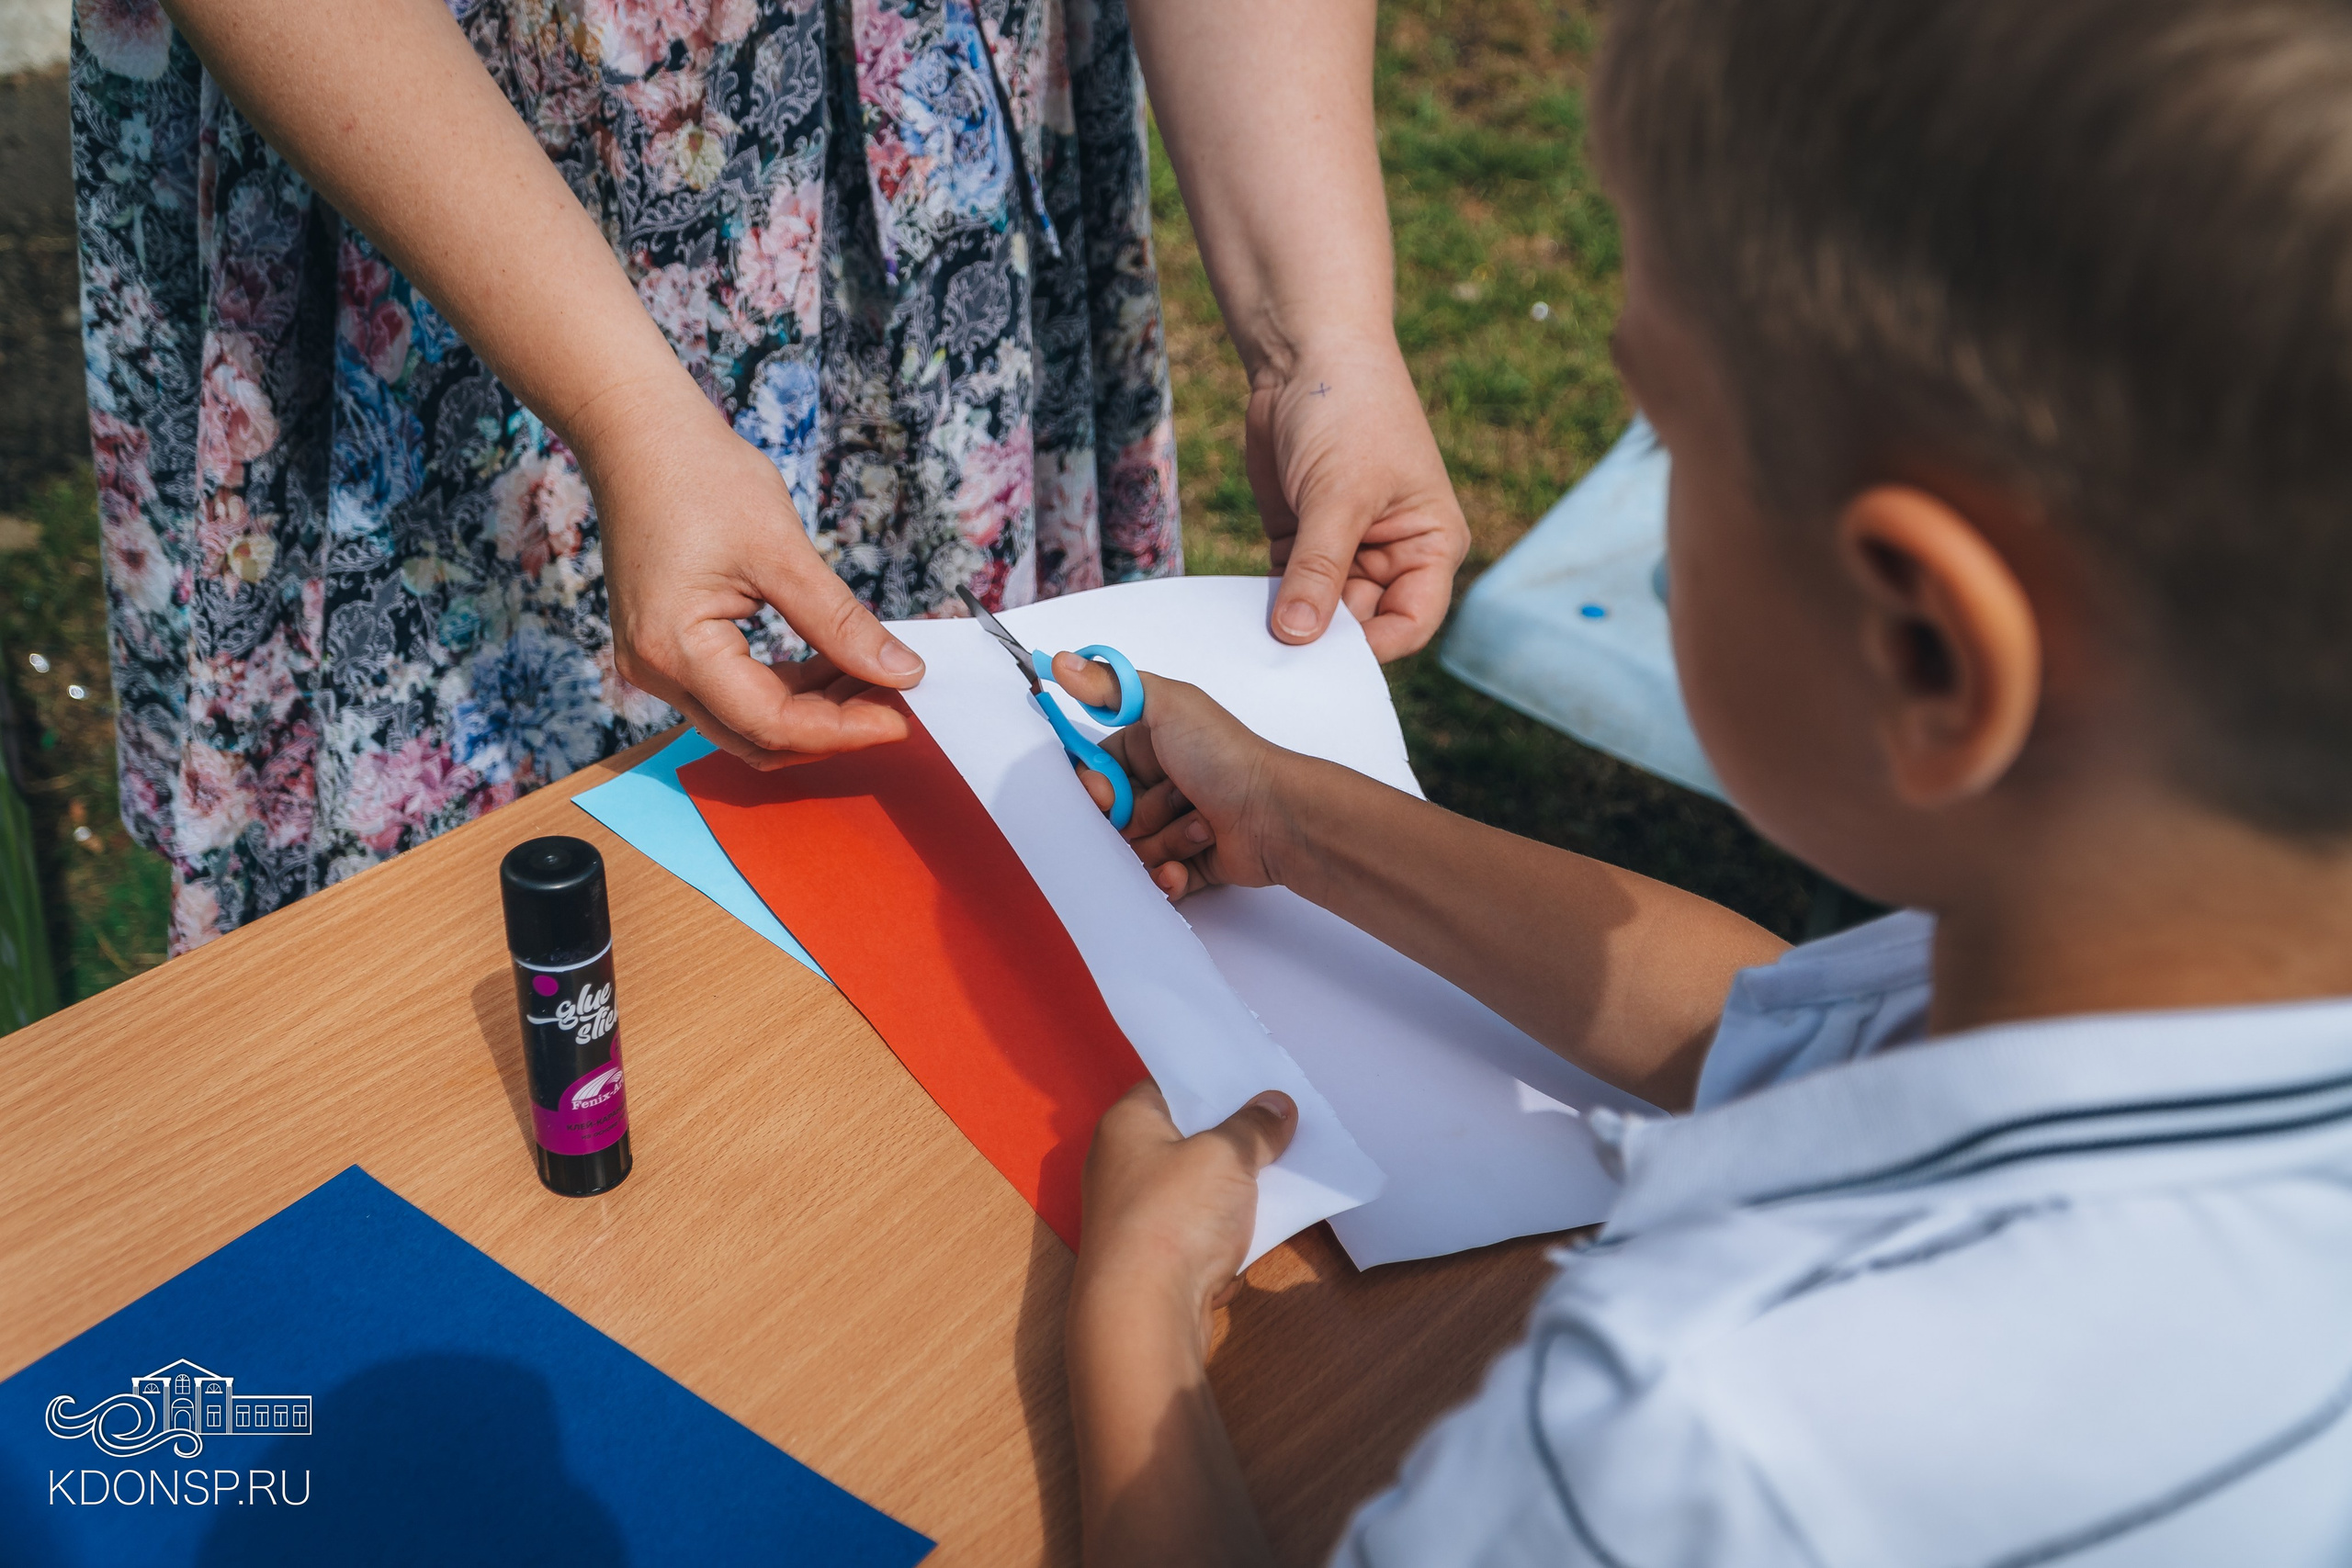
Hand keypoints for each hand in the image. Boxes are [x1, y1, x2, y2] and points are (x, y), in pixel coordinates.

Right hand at [580, 390, 926, 767]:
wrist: (638, 436)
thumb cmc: (698, 476)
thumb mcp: (782, 550)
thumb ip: (839, 621)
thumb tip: (901, 671)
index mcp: (676, 649)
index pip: (772, 724)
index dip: (844, 730)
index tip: (903, 717)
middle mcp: (657, 671)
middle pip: (758, 738)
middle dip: (833, 728)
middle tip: (897, 702)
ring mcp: (659, 665)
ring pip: (748, 722)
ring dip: (814, 711)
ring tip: (876, 678)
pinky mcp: (670, 651)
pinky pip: (736, 694)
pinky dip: (789, 688)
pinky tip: (837, 664)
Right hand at [1051, 656, 1291, 899]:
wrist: (1276, 815)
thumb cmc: (1225, 758)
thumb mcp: (1167, 706)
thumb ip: (1112, 686)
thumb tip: (1061, 662)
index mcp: (1149, 745)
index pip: (1095, 773)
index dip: (1096, 789)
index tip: (1107, 796)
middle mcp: (1160, 783)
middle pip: (1111, 819)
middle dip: (1135, 819)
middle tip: (1171, 803)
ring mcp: (1175, 825)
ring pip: (1134, 851)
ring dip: (1163, 842)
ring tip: (1200, 825)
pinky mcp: (1191, 863)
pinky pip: (1157, 880)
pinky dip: (1170, 876)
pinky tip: (1186, 865)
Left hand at [1074, 1082, 1297, 1340]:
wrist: (1144, 1315)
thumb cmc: (1174, 1216)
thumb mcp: (1226, 1156)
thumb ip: (1255, 1127)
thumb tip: (1277, 1104)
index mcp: (1126, 1124)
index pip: (1170, 1085)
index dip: (1215, 1081)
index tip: (1259, 1076)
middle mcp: (1123, 1164)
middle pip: (1189, 1136)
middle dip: (1236, 1133)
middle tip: (1285, 1116)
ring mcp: (1138, 1213)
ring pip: (1200, 1185)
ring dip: (1238, 1184)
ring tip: (1290, 1163)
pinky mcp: (1156, 1256)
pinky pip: (1202, 1227)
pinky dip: (1230, 1226)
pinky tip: (1268, 1221)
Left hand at [1249, 339, 1468, 660]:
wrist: (1305, 354)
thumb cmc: (1351, 411)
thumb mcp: (1339, 495)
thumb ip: (1319, 568)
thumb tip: (1296, 637)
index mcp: (1430, 546)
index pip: (1409, 623)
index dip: (1370, 647)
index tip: (1322, 658)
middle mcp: (1392, 556)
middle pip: (1358, 625)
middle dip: (1321, 638)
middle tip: (1274, 654)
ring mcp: (1342, 550)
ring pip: (1316, 612)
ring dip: (1286, 622)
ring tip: (1250, 636)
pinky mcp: (1298, 540)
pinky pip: (1282, 588)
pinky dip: (1262, 602)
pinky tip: (1235, 614)